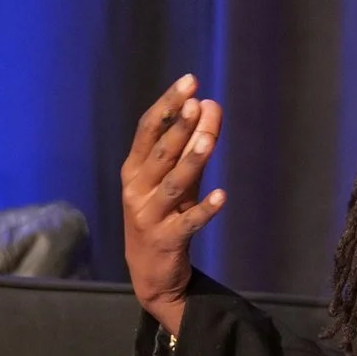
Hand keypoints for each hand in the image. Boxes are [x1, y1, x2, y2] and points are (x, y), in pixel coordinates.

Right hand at [121, 75, 225, 335]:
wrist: (149, 273)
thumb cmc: (163, 216)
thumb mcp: (175, 180)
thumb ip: (191, 145)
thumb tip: (209, 104)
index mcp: (134, 169)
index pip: (148, 130)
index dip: (168, 105)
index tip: (189, 82)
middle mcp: (137, 189)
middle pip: (159, 153)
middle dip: (178, 127)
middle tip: (197, 103)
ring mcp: (149, 216)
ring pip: (173, 184)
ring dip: (191, 161)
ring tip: (209, 140)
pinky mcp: (167, 239)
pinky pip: (188, 222)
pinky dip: (205, 209)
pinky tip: (222, 197)